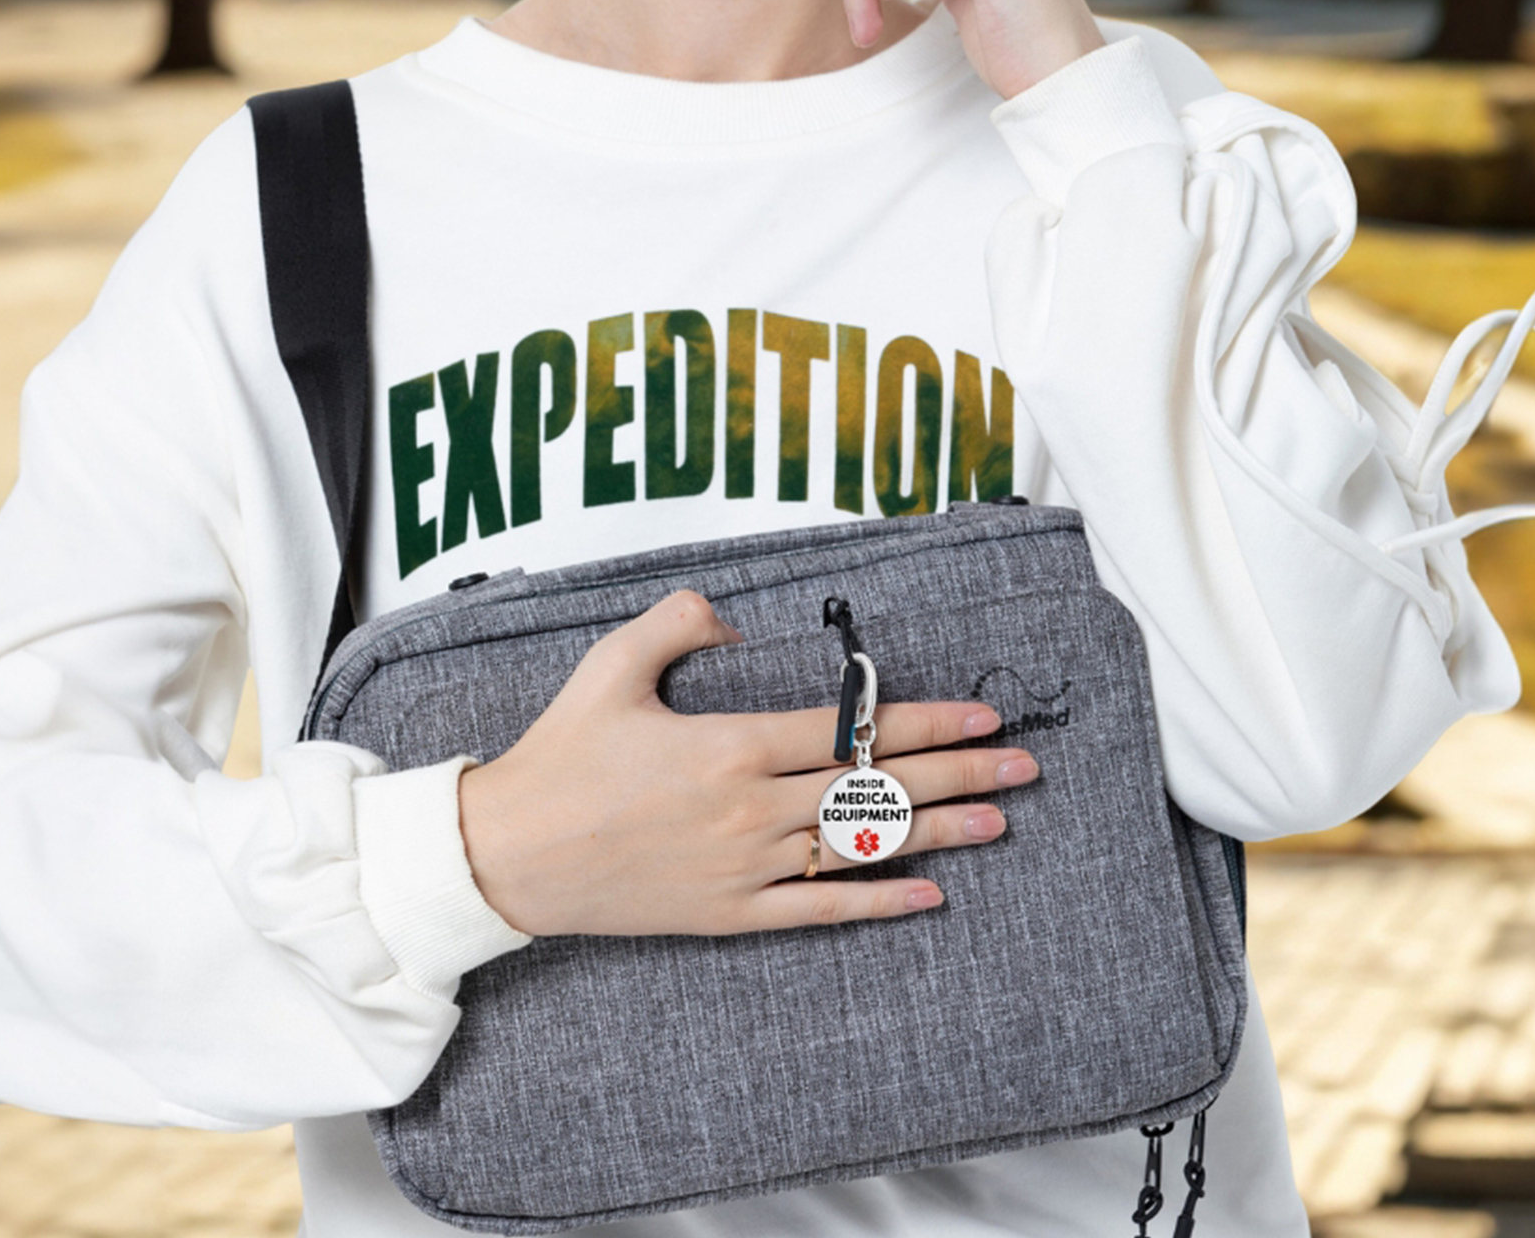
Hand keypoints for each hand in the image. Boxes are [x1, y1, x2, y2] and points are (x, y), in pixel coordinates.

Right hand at [456, 588, 1039, 937]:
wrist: (513, 854)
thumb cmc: (561, 754)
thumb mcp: (611, 664)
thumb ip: (680, 622)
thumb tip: (737, 624)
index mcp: (729, 745)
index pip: (851, 730)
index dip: (924, 721)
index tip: (979, 714)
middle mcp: (751, 809)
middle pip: (876, 788)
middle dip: (960, 774)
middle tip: (1022, 766)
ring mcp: (745, 868)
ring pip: (861, 846)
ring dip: (938, 834)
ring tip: (1001, 822)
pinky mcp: (729, 913)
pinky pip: (821, 910)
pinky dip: (878, 902)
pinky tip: (929, 895)